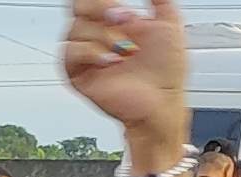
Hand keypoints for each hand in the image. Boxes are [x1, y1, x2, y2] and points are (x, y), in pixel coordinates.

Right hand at [58, 0, 190, 143]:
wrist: (161, 102)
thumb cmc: (165, 73)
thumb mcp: (170, 25)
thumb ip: (161, 1)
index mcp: (116, 22)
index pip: (94, 0)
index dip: (103, 0)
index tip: (124, 11)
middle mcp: (99, 35)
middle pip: (79, 7)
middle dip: (100, 9)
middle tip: (122, 20)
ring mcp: (87, 54)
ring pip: (75, 28)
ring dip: (103, 36)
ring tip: (123, 51)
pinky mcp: (77, 73)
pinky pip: (70, 52)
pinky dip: (90, 53)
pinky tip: (109, 60)